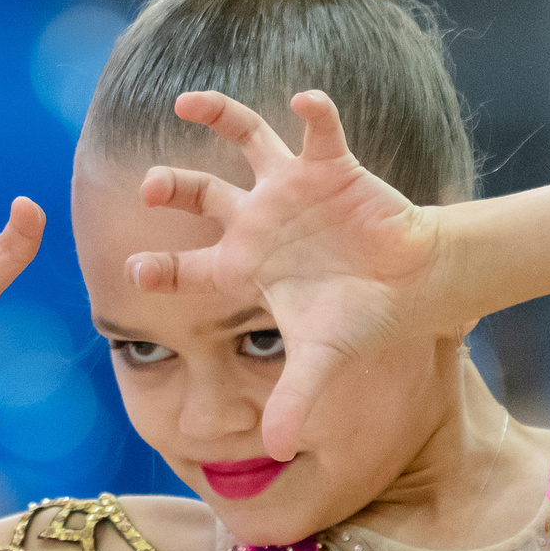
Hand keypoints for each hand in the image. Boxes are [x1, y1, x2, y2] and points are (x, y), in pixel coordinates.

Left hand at [128, 89, 455, 459]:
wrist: (415, 285)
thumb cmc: (361, 319)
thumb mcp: (323, 361)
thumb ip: (295, 400)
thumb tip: (274, 451)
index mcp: (246, 267)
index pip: (188, 267)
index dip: (161, 267)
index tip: (134, 268)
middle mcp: (259, 221)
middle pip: (201, 194)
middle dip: (173, 186)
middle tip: (148, 184)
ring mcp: (293, 190)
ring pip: (247, 139)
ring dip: (220, 117)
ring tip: (189, 102)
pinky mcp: (333, 167)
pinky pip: (319, 128)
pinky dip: (313, 111)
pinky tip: (305, 98)